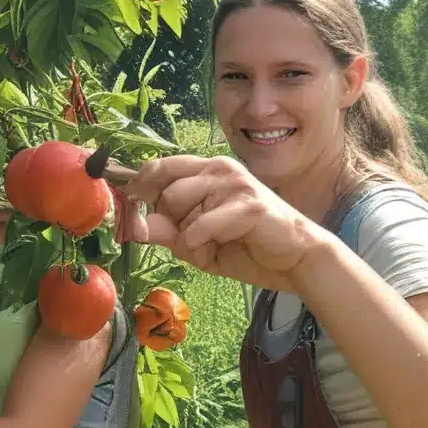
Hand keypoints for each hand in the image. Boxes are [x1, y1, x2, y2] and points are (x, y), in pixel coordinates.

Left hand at [121, 155, 325, 290]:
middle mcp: (219, 168)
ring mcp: (234, 183)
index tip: (133, 208)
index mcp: (207, 171)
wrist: (295, 259)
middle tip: (193, 240)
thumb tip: (136, 227)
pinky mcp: (247, 204)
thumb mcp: (198, 244)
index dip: (139, 187)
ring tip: (211, 245)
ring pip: (178, 203)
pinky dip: (201, 245)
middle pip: (164, 189)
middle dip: (169, 221)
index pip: (159, 167)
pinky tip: (223, 247)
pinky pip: (199, 227)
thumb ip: (169, 233)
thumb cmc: (247, 248)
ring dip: (186, 235)